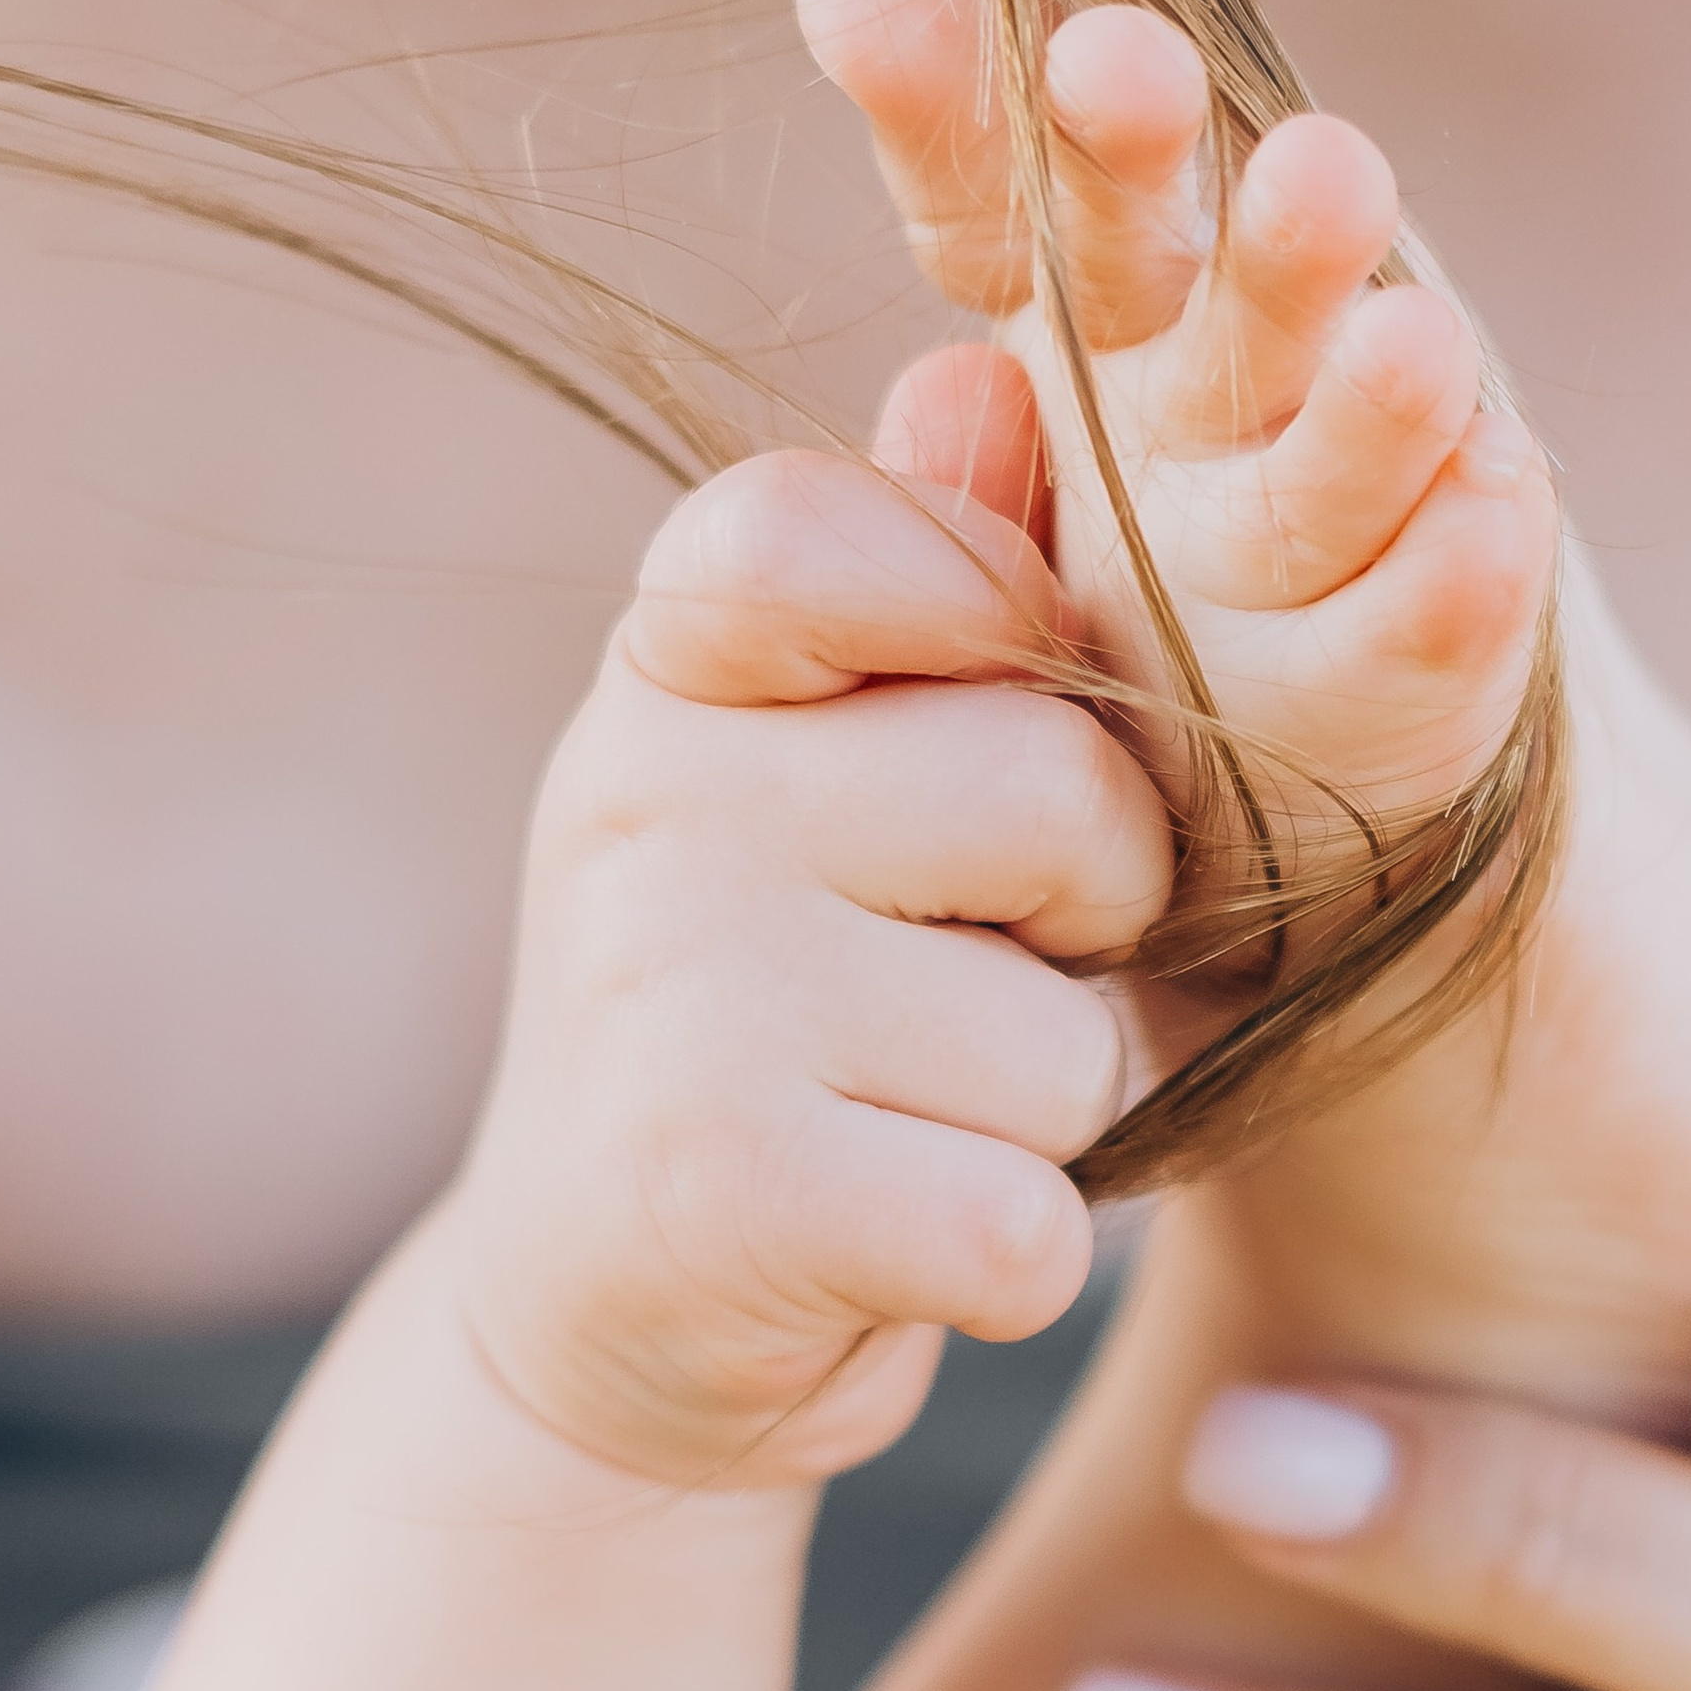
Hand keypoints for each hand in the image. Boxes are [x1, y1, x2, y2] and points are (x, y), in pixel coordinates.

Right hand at [447, 435, 1170, 1485]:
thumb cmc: (782, 1017)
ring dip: (1043, 1126)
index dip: (1002, 649)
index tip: (966, 781)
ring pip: (1071, 1046)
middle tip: (963, 991)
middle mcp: (649, 796)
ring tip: (902, 1130)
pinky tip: (893, 1253)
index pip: (855, 531)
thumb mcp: (830, 783)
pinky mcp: (723, 1194)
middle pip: (1066, 797)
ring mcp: (672, 991)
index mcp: (681, 669)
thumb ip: (928, 590)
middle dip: (1087, 930)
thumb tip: (984, 369)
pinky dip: (1008, 1271)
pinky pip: (1026, 1226)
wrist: (603, 1321)